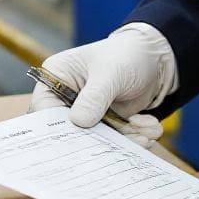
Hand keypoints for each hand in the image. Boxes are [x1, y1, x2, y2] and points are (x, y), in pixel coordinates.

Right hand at [29, 24, 175, 147]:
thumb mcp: (111, 73)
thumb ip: (95, 96)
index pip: (45, 108)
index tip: (79, 139)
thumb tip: (79, 121)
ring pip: (97, 139)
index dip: (57, 127)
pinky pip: (114, 140)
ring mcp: (86, 114)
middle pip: (70, 131)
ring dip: (125, 139)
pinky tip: (150, 128)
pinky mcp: (104, 125)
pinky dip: (134, 137)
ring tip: (147, 133)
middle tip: (119, 143)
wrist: (153, 60)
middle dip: (100, 139)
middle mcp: (66, 99)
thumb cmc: (126, 55)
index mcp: (55, 78)